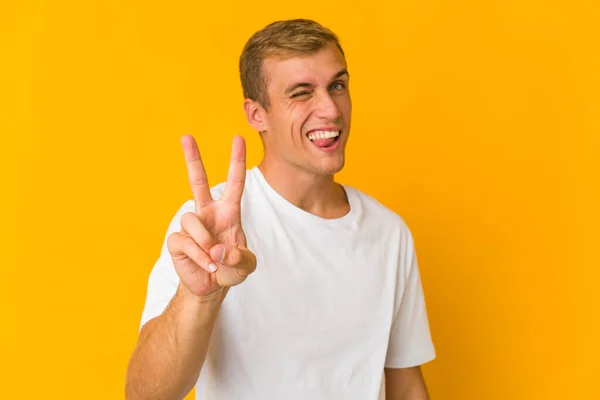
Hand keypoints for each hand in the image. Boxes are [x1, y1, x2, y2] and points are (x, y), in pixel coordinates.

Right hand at [167, 135, 256, 298]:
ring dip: (205, 243)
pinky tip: (206, 266)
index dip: (236, 161)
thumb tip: (218, 250)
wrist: (212, 287)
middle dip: (192, 159)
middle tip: (186, 136)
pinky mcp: (177, 241)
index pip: (234, 182)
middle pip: (198, 181)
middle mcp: (207, 213)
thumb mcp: (246, 265)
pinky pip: (185, 241)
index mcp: (228, 212)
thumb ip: (240, 257)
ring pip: (192, 220)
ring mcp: (191, 226)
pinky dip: (199, 257)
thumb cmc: (231, 269)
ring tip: (213, 260)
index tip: (238, 139)